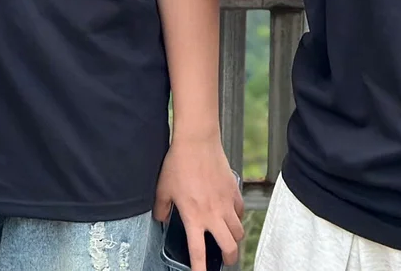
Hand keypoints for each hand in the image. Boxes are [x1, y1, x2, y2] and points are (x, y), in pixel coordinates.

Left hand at [153, 134, 243, 269]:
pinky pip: (240, 211)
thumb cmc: (179, 163)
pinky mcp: (234, 190)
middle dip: (230, 259)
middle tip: (226, 260)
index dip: (201, 269)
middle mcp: (213, 214)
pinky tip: (231, 215)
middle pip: (230, 246)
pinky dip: (238, 217)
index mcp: (193, 217)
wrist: (197, 141)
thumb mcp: (162, 188)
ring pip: (239, 231)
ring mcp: (226, 203)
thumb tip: (160, 217)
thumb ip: (161, 208)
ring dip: (235, 239)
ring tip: (230, 239)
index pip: (198, 252)